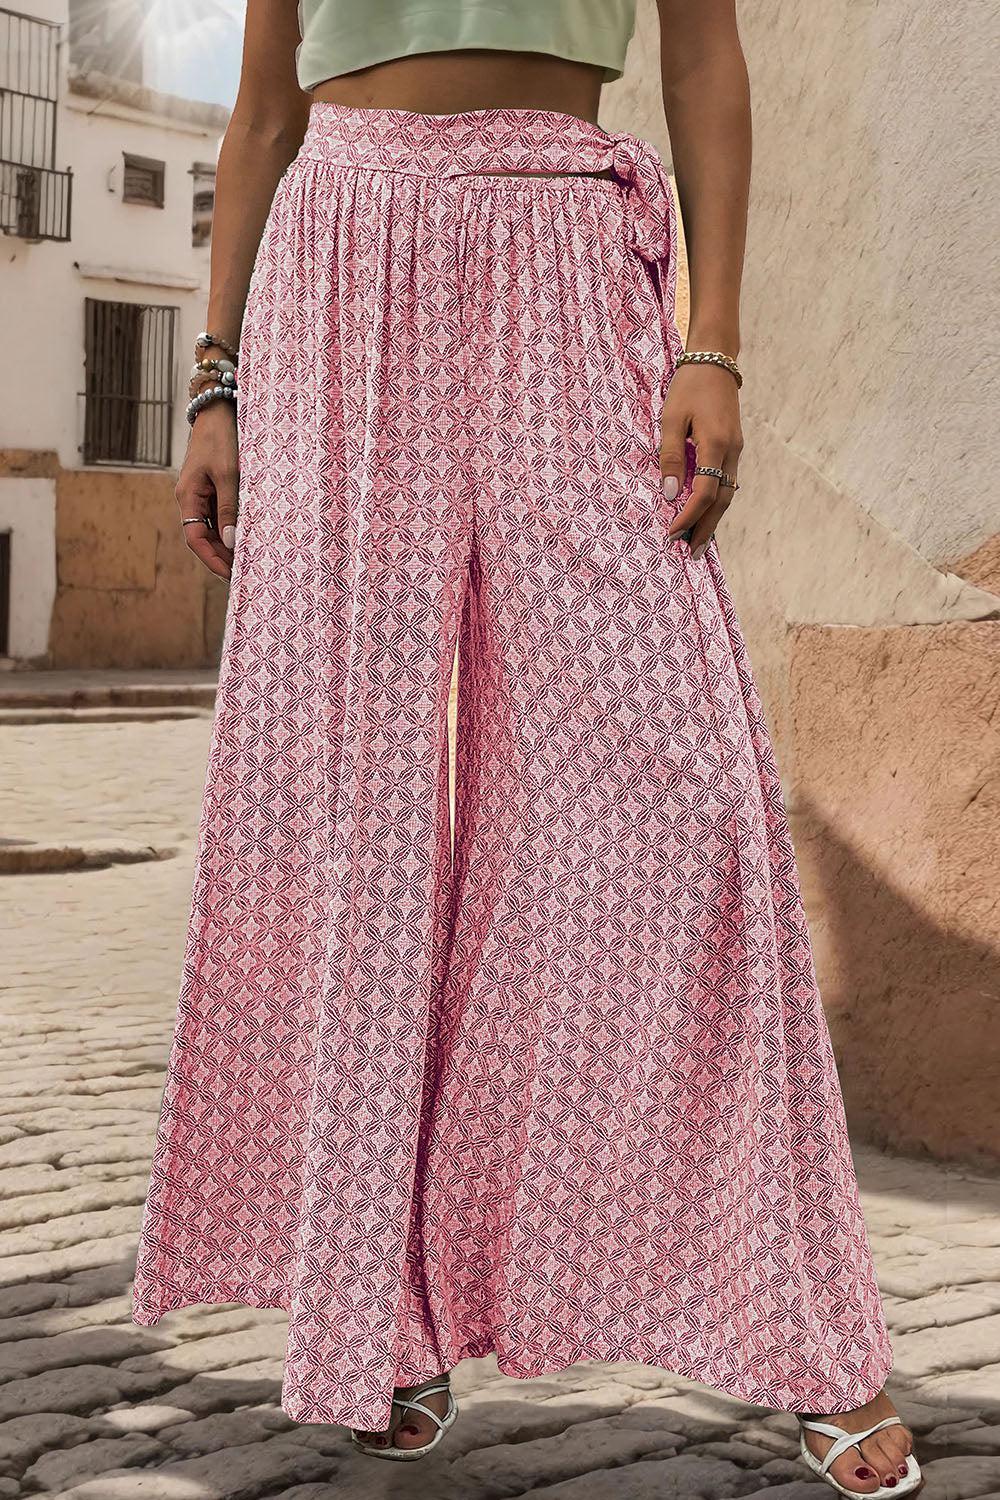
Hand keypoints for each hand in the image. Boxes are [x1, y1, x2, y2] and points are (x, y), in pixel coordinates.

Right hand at [174, 401, 239, 580]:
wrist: (219, 410)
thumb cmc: (222, 439)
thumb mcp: (228, 474)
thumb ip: (229, 509)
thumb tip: (230, 542)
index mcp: (188, 496)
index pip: (195, 539)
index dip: (212, 559)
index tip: (230, 575)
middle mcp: (191, 499)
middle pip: (203, 538)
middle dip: (221, 557)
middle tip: (243, 574)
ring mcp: (202, 494)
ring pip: (213, 529)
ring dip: (227, 545)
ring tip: (247, 561)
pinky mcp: (213, 488)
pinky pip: (220, 515)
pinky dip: (232, 529)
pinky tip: (247, 538)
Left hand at [659, 363, 742, 559]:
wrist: (716, 361)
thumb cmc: (689, 387)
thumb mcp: (671, 418)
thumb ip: (670, 456)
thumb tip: (670, 493)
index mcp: (716, 444)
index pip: (704, 492)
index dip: (688, 516)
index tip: (671, 533)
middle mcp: (732, 452)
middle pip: (721, 501)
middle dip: (706, 529)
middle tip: (691, 554)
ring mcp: (736, 450)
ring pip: (727, 494)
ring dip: (713, 520)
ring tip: (698, 542)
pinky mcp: (733, 448)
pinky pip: (726, 483)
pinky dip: (716, 503)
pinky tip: (704, 515)